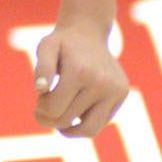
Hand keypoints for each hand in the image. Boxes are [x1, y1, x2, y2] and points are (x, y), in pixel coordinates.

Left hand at [32, 21, 128, 137]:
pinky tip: (74, 111)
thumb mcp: (46, 47)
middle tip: (43, 108)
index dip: (41, 109)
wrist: (89, 32)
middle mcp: (102, 82)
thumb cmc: (63, 43)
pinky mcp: (122, 95)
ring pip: (89, 130)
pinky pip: (100, 123)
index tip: (40, 99)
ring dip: (68, 130)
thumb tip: (41, 90)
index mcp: (80, 71)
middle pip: (67, 120)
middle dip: (49, 118)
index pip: (54, 109)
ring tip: (58, 120)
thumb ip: (41, 68)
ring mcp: (115, 90)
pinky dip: (84, 124)